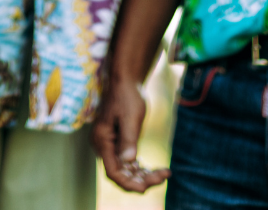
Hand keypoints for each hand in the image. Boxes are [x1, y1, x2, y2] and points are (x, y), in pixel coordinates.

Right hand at [90, 72, 169, 192]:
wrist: (126, 81)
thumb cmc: (127, 95)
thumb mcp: (131, 117)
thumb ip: (128, 139)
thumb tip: (128, 160)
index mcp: (102, 141)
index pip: (113, 172)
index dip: (129, 183)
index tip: (148, 186)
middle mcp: (103, 147)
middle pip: (120, 174)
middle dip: (141, 180)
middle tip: (164, 176)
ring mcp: (110, 146)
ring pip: (126, 170)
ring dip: (144, 176)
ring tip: (165, 173)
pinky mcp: (118, 143)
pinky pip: (129, 163)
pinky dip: (142, 169)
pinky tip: (158, 170)